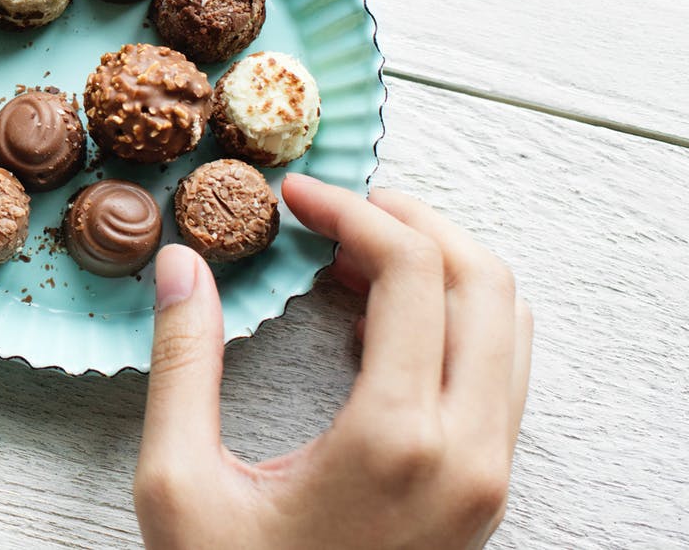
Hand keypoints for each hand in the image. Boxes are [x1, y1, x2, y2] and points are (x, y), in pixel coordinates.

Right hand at [135, 175, 531, 549]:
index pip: (413, 270)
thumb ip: (183, 364)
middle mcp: (466, 453)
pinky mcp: (486, 493)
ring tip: (354, 256)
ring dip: (440, 265)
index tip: (296, 196)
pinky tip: (378, 319)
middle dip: (411, 220)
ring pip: (509, 321)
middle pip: (485, 279)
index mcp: (396, 439)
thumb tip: (182, 263)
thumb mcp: (179, 486)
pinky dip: (454, 318)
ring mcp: (488, 476)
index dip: (352, 209)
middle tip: (337, 208)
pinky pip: (500, 371)